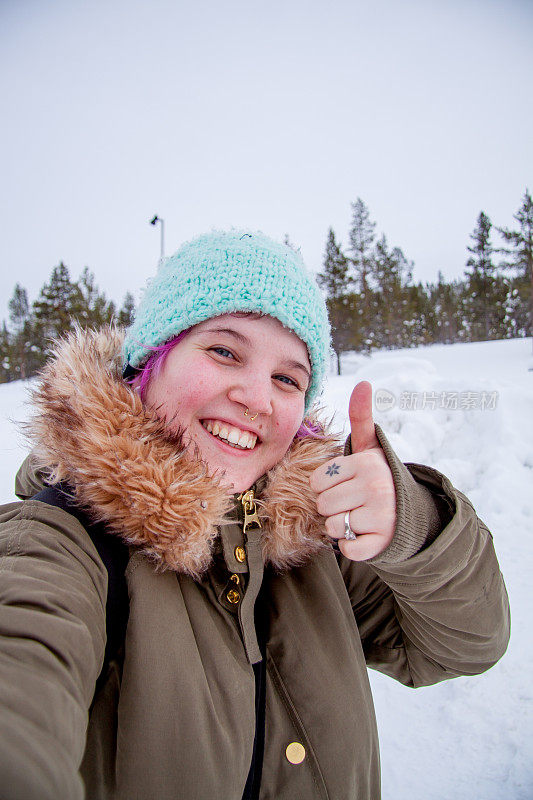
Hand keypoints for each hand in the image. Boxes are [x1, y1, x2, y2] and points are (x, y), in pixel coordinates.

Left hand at [310, 381, 396, 560]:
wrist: (412, 515)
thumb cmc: (380, 479)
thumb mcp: (372, 448)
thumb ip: (362, 417)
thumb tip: (363, 382)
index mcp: (367, 464)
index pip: (319, 480)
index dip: (329, 485)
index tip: (348, 484)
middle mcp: (375, 488)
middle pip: (323, 504)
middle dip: (333, 507)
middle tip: (354, 503)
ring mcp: (380, 517)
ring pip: (333, 527)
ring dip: (342, 527)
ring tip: (360, 518)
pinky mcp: (381, 543)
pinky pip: (348, 549)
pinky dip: (352, 547)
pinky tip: (365, 536)